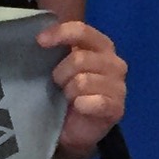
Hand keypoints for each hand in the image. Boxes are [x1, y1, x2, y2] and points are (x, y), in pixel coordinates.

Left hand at [41, 17, 126, 156]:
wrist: (74, 128)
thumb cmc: (66, 90)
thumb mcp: (60, 64)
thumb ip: (57, 47)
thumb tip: (40, 36)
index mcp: (101, 46)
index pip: (82, 31)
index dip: (60, 33)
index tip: (40, 42)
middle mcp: (114, 63)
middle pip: (79, 58)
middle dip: (61, 73)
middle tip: (58, 84)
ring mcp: (119, 86)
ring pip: (82, 81)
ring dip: (69, 91)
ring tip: (69, 98)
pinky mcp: (117, 108)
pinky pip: (94, 102)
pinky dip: (81, 106)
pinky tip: (79, 108)